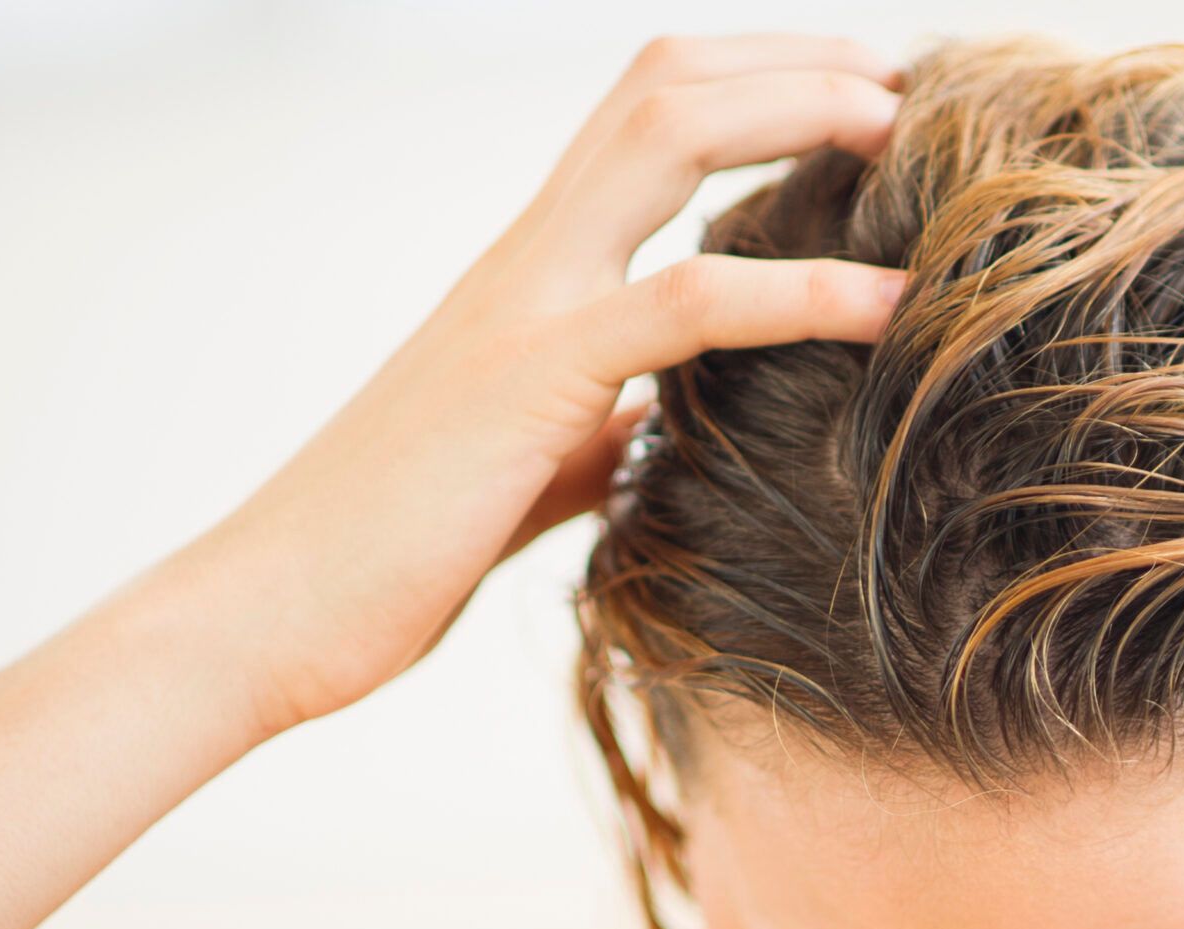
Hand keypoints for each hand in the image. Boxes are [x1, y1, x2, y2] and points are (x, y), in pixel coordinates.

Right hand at [162, 32, 913, 740]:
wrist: (275, 613)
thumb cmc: (395, 551)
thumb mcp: (528, 465)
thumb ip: (596, 424)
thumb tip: (656, 425)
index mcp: (531, 271)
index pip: (645, 116)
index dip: (755, 82)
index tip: (861, 99)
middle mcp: (526, 256)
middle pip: (665, 86)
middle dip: (794, 60)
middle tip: (908, 79)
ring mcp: (525, 302)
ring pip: (669, 136)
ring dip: (799, 112)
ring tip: (908, 134)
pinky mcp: (532, 376)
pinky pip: (685, 301)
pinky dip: (805, 289)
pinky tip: (895, 303)